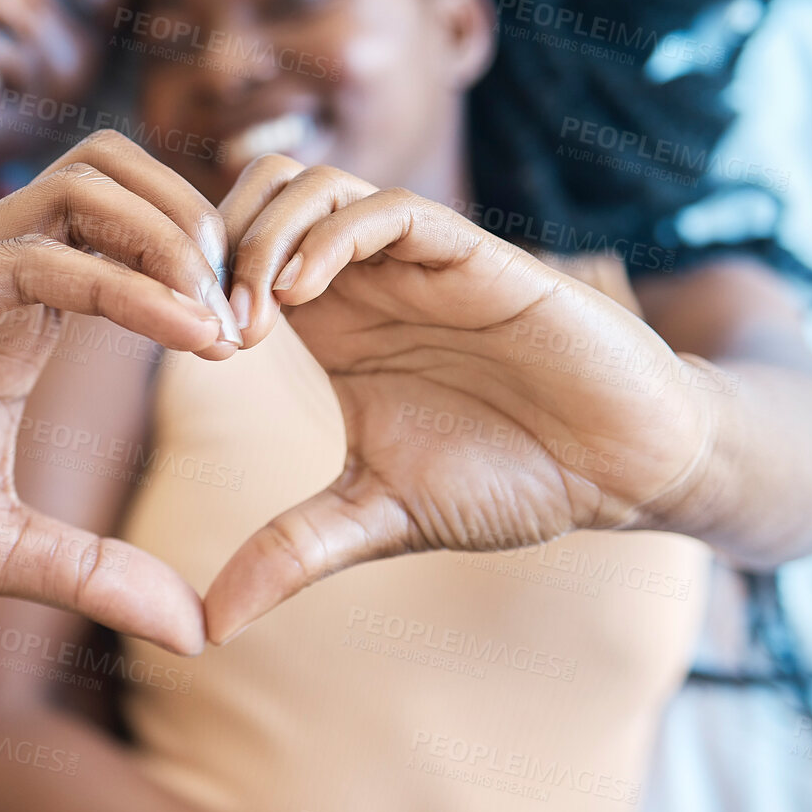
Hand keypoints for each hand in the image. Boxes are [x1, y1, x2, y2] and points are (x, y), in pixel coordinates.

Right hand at [0, 132, 241, 654]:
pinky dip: (125, 281)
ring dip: (176, 235)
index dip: (204, 273)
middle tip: (255, 312)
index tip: (257, 347)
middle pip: (121, 181)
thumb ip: (91, 573)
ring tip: (224, 318)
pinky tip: (187, 332)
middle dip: (205, 226)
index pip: (128, 242)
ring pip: (87, 188)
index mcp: (16, 327)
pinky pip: (34, 256)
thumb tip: (199, 628)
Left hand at [204, 156, 723, 642]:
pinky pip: (389, 209)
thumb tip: (210, 625)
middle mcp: (364, 281)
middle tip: (211, 325)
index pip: (235, 256)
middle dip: (215, 246)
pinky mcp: (471, 256)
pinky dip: (331, 236)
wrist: (622, 469)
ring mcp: (414, 262)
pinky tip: (299, 295)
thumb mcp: (377, 519)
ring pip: (311, 186)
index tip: (189, 350)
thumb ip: (293, 552)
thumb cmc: (509, 480)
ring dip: (261, 237)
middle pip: (258, 197)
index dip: (194, 286)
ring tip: (250, 318)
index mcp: (332, 326)